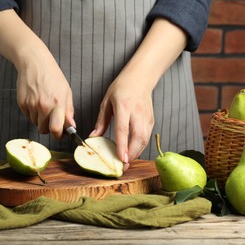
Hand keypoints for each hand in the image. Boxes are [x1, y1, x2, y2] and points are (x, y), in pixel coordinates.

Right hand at [0, 9, 74, 139]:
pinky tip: (35, 100)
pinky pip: (27, 116)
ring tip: (43, 104)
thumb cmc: (53, 76)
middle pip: (43, 129)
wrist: (34, 63)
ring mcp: (31, 105)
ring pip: (35, 123)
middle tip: (51, 119)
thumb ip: (69, 111)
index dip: (58, 135)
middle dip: (48, 128)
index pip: (56, 129)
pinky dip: (31, 112)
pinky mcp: (21, 103)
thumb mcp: (66, 92)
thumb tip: (71, 126)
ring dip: (39, 119)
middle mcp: (43, 105)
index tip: (59, 134)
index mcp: (57, 103)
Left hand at [90, 18, 187, 169]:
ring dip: (136, 153)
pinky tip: (132, 152)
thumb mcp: (106, 102)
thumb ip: (101, 121)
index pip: (123, 129)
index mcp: (124, 106)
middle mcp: (137, 113)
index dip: (122, 145)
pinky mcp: (151, 120)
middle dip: (131, 154)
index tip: (121, 158)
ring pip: (144, 139)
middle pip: (138, 137)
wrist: (140, 78)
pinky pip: (147, 137)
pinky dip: (140, 147)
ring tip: (126, 162)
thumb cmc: (121, 88)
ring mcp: (146, 117)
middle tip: (122, 166)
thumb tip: (93, 138)